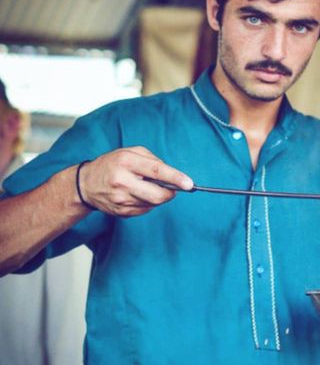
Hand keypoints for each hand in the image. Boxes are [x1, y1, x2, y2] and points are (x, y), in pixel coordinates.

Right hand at [77, 146, 193, 215]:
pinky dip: (148, 203)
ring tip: (146, 187)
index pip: (156, 171)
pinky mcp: (121, 212)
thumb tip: (172, 175)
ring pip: (153, 203)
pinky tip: (137, 195)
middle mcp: (123, 181)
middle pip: (157, 195)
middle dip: (170, 193)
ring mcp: (121, 199)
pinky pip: (145, 210)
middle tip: (172, 189)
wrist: (86, 184)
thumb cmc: (112, 164)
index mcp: (126, 162)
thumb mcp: (130, 152)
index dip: (175, 178)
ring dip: (157, 197)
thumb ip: (153, 160)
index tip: (189, 183)